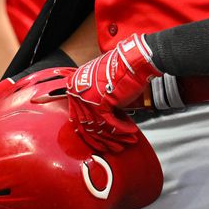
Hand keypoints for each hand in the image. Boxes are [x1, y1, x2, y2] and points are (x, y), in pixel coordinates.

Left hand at [66, 34, 160, 152]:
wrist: (134, 61)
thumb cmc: (121, 71)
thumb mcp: (101, 85)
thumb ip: (95, 102)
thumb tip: (98, 124)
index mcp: (74, 86)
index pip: (78, 118)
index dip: (90, 133)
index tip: (100, 142)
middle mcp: (76, 93)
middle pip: (87, 126)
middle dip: (102, 140)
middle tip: (113, 148)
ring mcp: (86, 98)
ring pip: (98, 127)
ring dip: (114, 138)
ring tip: (125, 143)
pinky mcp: (100, 102)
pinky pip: (110, 124)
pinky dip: (122, 129)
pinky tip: (131, 132)